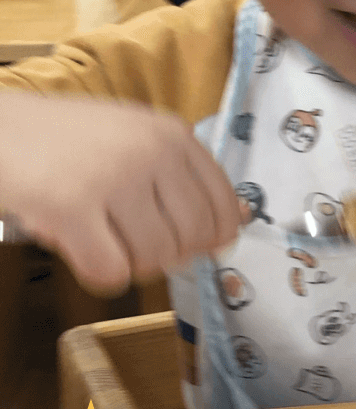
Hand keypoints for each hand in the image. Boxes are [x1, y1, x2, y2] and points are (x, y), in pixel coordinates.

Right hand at [0, 93, 241, 294]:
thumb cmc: (66, 140)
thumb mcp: (135, 137)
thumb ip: (183, 175)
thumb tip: (237, 222)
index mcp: (171, 134)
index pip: (225, 204)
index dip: (215, 238)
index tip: (200, 247)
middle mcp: (150, 151)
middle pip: (193, 237)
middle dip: (170, 254)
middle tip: (138, 245)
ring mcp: (112, 177)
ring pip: (156, 257)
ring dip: (132, 264)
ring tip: (105, 240)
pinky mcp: (70, 206)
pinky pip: (111, 270)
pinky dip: (100, 274)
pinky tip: (84, 253)